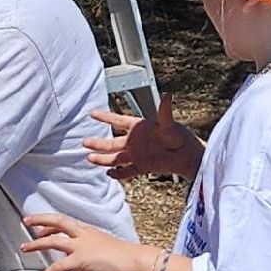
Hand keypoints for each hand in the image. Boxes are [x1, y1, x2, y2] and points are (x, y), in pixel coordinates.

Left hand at [22, 213, 156, 270]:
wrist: (133, 260)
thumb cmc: (122, 259)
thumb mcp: (102, 255)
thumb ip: (87, 261)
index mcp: (88, 231)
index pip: (66, 222)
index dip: (51, 222)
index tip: (40, 226)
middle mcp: (83, 235)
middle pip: (58, 222)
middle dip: (40, 220)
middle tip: (26, 220)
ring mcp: (81, 246)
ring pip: (53, 241)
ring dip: (36, 244)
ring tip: (24, 248)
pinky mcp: (80, 260)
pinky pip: (58, 267)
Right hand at [82, 93, 200, 180]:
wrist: (187, 156)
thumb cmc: (179, 137)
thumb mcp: (169, 124)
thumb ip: (165, 111)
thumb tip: (167, 95)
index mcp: (139, 127)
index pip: (118, 121)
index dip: (105, 117)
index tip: (92, 113)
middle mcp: (135, 141)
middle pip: (111, 142)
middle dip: (97, 143)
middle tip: (84, 141)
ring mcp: (137, 155)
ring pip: (114, 158)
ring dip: (102, 159)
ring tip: (88, 158)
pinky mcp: (142, 166)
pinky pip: (126, 171)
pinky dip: (117, 174)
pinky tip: (108, 174)